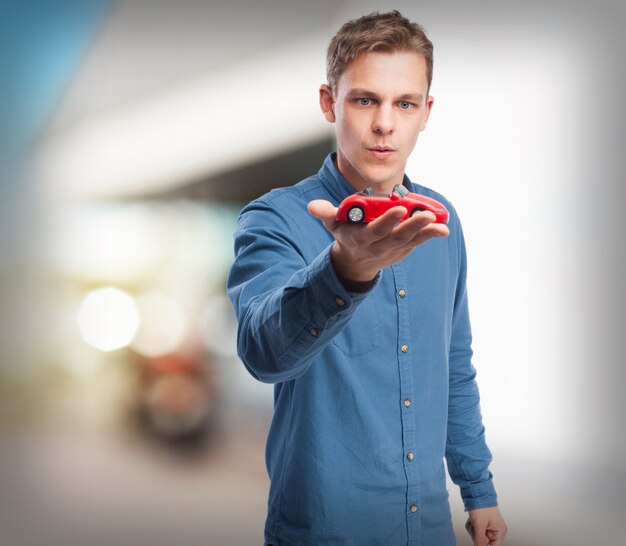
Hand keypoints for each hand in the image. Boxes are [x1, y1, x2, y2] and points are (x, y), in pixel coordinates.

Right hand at [307, 199, 448, 283]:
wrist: (356, 261)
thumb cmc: (346, 235)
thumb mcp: (333, 225)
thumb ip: (326, 213)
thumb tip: (312, 206)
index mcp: (362, 237)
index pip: (376, 229)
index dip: (387, 221)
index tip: (398, 209)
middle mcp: (379, 245)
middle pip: (398, 235)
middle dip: (412, 225)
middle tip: (427, 215)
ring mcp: (393, 248)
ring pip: (411, 239)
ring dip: (426, 231)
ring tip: (439, 222)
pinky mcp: (404, 248)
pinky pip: (419, 241)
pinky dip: (431, 235)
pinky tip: (443, 228)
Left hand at [465, 506, 507, 545]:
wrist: (475, 492)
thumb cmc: (481, 505)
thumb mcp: (479, 525)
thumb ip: (480, 540)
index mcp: (499, 532)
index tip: (479, 544)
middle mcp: (495, 530)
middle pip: (484, 542)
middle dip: (476, 535)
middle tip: (475, 526)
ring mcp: (488, 527)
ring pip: (477, 537)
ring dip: (473, 530)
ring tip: (474, 521)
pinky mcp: (482, 524)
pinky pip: (474, 531)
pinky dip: (471, 526)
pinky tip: (472, 519)